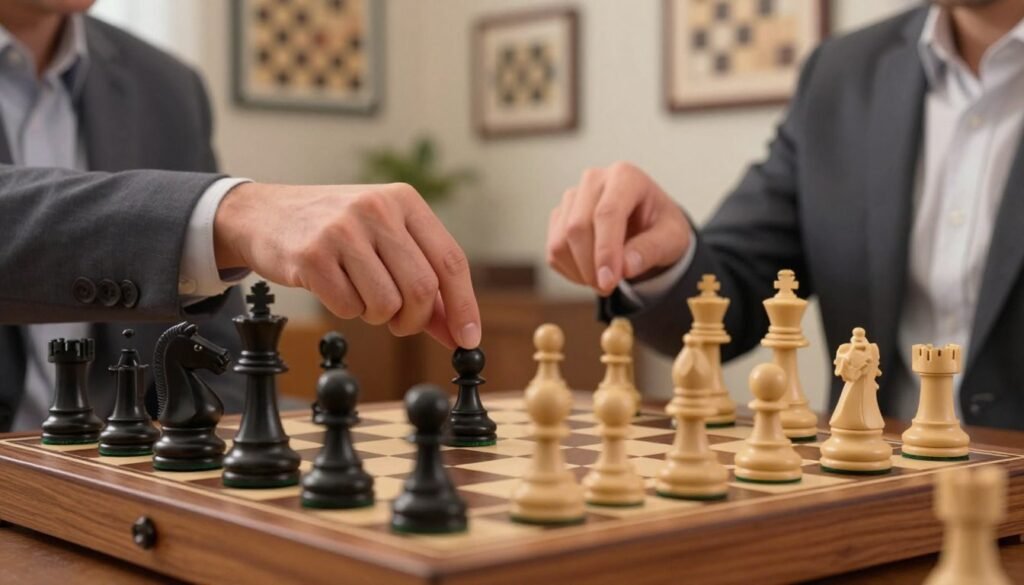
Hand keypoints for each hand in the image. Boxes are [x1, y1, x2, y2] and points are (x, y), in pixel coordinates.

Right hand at [213, 182, 480, 348]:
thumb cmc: (334, 231)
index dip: (464, 306)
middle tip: (401, 323)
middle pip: (422, 289)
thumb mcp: (385, 239)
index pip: (451, 261)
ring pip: (386, 304)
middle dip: (415, 320)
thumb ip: (425, 281)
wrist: (263, 214)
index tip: (468, 338)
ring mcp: (342, 231)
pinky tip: (334, 288)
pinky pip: (348, 308)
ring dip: (378, 316)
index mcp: (404, 201)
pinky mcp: (311, 256)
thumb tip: (459, 331)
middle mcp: (377, 209)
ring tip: (361, 296)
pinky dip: (347, 311)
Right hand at [547, 162, 691, 294]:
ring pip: (561, 241)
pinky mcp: (559, 217)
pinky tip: (592, 272)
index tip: (608, 282)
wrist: (649, 224)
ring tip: (605, 280)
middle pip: (578, 227)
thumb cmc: (661, 226)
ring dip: (580, 271)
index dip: (605, 250)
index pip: (607, 213)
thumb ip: (651, 250)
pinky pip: (554, 251)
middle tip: (609, 288)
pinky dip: (571, 271)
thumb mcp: (672, 238)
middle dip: (591, 266)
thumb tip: (624, 268)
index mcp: (625, 176)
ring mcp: (572, 198)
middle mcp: (594, 180)